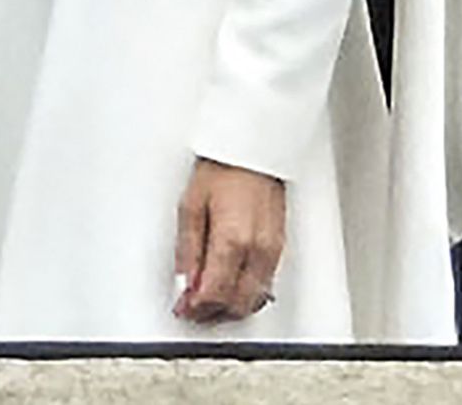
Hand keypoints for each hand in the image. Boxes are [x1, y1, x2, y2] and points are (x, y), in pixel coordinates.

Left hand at [172, 156, 284, 322]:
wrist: (253, 149)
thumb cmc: (223, 168)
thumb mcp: (190, 206)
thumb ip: (187, 251)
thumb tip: (184, 282)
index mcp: (232, 240)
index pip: (215, 293)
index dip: (196, 307)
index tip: (183, 307)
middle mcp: (257, 250)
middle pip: (236, 303)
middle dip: (212, 312)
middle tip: (192, 309)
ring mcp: (272, 251)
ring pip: (253, 299)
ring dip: (230, 308)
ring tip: (208, 302)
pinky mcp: (278, 247)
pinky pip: (264, 285)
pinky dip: (246, 295)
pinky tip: (230, 289)